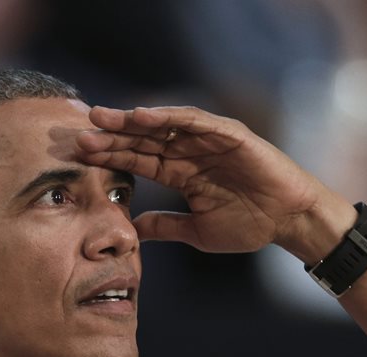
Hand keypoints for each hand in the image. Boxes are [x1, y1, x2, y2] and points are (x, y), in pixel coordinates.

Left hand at [77, 105, 352, 263]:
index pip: (137, 160)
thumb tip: (132, 230)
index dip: (109, 156)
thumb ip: (165, 226)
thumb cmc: (250, 225)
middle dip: (112, 134)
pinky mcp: (229, 134)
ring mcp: (209, 140)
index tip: (78, 155)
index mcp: (181, 173)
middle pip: (143, 139)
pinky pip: (194, 121)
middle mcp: (190, 152)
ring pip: (164, 126)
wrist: (288, 221)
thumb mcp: (197, 231)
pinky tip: (144, 116)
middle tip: (80, 129)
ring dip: (133, 120)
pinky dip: (170, 117)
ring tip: (104, 117)